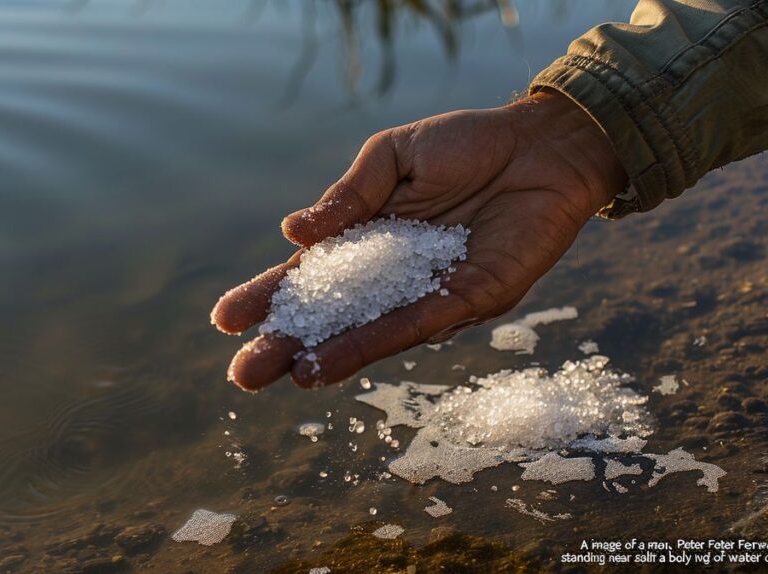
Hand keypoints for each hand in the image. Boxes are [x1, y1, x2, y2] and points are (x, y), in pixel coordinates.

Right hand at [212, 91, 626, 390]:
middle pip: (334, 314)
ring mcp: (428, 290)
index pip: (312, 273)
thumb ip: (348, 196)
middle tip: (242, 374)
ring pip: (369, 330)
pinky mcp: (469, 299)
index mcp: (368, 236)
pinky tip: (333, 360)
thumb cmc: (467, 143)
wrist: (541, 145)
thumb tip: (291, 233)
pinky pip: (416, 323)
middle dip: (288, 341)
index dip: (270, 295)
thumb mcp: (392, 156)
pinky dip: (374, 342)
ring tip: (282, 374)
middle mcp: (393, 273)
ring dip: (325, 354)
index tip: (226, 320)